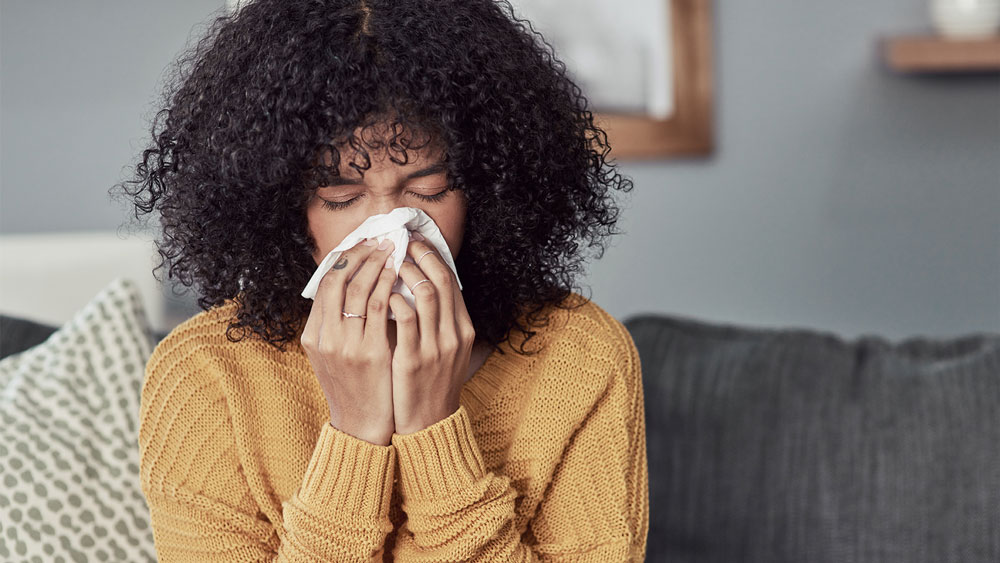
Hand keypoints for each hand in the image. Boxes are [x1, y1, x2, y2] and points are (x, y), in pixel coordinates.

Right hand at [300, 238, 397, 445]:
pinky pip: (378, 308)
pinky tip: (399, 275)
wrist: (361, 426)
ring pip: (358, 289)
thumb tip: (350, 287)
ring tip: (393, 250)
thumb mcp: (333, 355)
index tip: (363, 244)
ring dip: (377, 264)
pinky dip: (388, 286)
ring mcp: (345, 345)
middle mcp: (325, 338)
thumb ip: (335, 325)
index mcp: (313, 335)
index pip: (324, 283)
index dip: (344, 258)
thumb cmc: (353, 388)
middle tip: (381, 239)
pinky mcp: (369, 353)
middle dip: (360, 254)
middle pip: (337, 280)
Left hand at [388, 237, 476, 434]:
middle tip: (399, 241)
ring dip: (405, 272)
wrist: (429, 424)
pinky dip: (393, 300)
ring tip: (387, 263)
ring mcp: (436, 347)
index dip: (433, 255)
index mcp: (463, 328)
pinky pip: (405, 320)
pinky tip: (380, 295)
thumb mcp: (445, 349)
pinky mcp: (413, 360)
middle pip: (441, 279)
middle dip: (419, 255)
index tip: (414, 241)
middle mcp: (454, 334)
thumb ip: (438, 321)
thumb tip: (421, 285)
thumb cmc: (430, 382)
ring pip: (426, 293)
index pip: (451, 280)